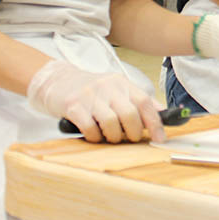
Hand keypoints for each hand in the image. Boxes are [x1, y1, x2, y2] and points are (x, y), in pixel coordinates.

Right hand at [27, 59, 162, 143]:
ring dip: (113, 137)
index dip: (155, 122)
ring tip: (110, 137)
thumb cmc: (91, 91)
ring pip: (111, 123)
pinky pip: (90, 128)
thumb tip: (161, 114)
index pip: (145, 102)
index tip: (160, 138)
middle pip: (130, 114)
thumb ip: (137, 101)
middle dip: (133, 133)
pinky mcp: (74, 106)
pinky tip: (94, 135)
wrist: (58, 81)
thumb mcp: (116, 90)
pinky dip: (95, 137)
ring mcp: (90, 96)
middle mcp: (108, 87)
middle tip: (129, 138)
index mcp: (122, 83)